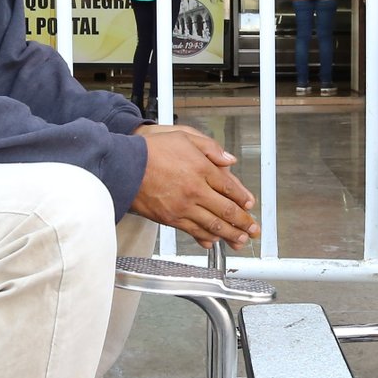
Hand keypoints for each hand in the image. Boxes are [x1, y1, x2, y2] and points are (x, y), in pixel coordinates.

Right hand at [131, 125, 257, 248]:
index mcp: (201, 168)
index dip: (243, 198)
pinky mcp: (170, 218)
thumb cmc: (150, 150)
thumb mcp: (184, 136)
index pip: (230, 187)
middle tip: (253, 229)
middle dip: (244, 222)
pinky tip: (213, 242)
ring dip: (230, 235)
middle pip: (227, 210)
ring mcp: (183, 207)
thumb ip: (210, 147)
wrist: (124, 166)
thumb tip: (230, 160)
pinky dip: (206, 238)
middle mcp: (195, 190)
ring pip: (213, 225)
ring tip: (240, 240)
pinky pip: (193, 231)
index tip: (250, 204)